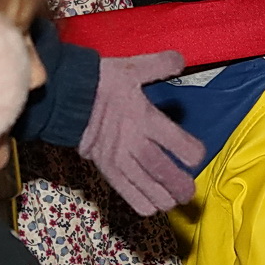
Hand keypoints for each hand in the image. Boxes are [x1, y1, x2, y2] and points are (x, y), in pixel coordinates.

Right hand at [78, 50, 208, 215]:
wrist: (68, 97)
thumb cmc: (102, 82)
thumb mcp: (132, 68)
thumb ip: (159, 64)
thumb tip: (180, 59)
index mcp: (145, 118)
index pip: (180, 144)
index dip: (194, 153)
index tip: (196, 155)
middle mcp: (135, 142)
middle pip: (165, 172)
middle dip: (182, 186)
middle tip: (190, 192)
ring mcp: (120, 160)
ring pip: (149, 189)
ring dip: (165, 198)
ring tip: (174, 199)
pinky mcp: (107, 171)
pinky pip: (128, 195)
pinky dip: (144, 204)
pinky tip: (153, 204)